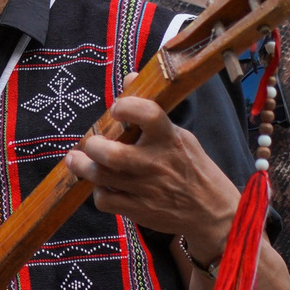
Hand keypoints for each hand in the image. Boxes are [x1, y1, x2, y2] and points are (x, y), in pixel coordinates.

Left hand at [67, 96, 235, 254]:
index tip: (116, 108)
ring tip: (76, 159)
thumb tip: (130, 77)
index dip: (127, 107)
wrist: (212, 212)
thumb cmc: (191, 167)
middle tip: (90, 142)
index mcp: (169, 139)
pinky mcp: (139, 210)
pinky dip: (98, 192)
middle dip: (92, 145)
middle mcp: (156, 163)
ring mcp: (146, 189)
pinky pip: (105, 200)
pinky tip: (103, 185)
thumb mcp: (179, 136)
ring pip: (101, 176)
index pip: (148, 115)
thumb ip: (151, 111)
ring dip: (82, 166)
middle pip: (112, 153)